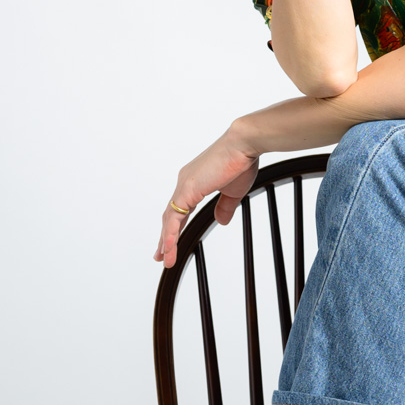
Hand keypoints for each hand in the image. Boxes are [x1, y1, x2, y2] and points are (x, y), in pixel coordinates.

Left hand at [155, 130, 259, 268]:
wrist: (244, 145)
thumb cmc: (241, 161)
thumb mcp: (233, 192)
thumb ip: (224, 207)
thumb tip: (221, 222)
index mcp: (194, 182)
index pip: (180, 211)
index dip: (175, 229)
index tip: (171, 243)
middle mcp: (185, 183)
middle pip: (170, 216)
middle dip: (165, 238)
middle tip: (161, 256)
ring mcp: (184, 186)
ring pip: (170, 219)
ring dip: (166, 241)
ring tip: (165, 260)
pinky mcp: (187, 189)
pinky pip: (175, 216)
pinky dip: (171, 233)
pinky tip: (168, 247)